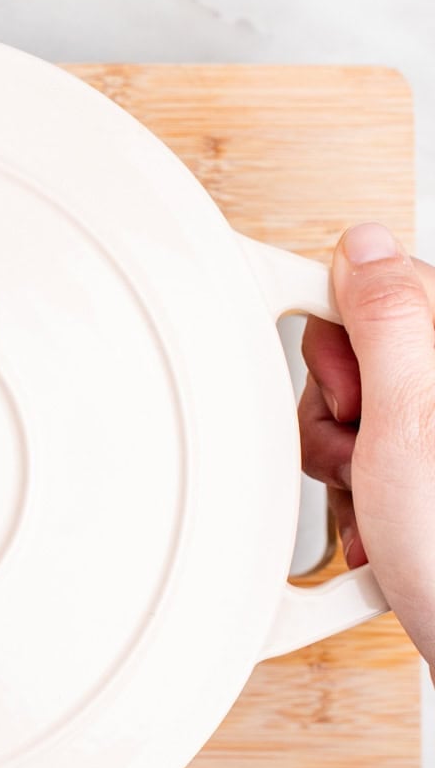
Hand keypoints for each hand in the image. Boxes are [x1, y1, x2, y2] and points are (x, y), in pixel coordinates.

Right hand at [300, 222, 434, 665]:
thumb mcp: (414, 426)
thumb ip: (391, 322)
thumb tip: (365, 244)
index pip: (381, 291)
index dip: (343, 343)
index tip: (350, 392)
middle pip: (364, 356)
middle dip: (342, 414)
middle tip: (365, 456)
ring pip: (359, 414)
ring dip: (346, 464)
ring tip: (376, 502)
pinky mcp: (428, 477)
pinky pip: (371, 458)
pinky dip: (362, 495)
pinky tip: (381, 524)